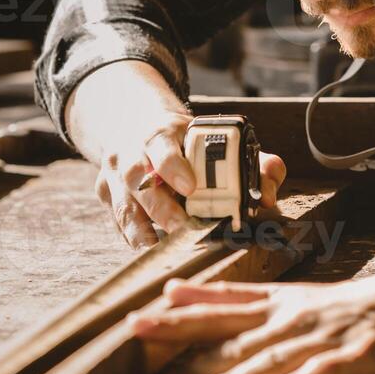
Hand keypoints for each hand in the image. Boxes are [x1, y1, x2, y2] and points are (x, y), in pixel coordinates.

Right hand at [92, 113, 286, 249]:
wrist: (129, 121)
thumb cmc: (180, 138)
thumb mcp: (211, 137)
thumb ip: (249, 160)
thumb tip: (270, 193)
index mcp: (159, 133)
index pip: (161, 147)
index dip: (173, 166)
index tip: (190, 186)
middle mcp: (130, 154)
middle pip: (140, 184)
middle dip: (163, 211)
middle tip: (185, 231)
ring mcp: (114, 177)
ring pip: (124, 209)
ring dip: (144, 234)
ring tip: (164, 252)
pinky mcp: (105, 195)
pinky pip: (118, 223)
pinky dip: (134, 239)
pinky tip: (152, 252)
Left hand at [130, 269, 374, 373]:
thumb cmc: (348, 306)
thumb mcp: (288, 297)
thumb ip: (234, 299)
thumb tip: (176, 290)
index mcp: (275, 305)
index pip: (219, 310)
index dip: (178, 317)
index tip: (136, 322)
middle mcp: (293, 318)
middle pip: (234, 335)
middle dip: (189, 347)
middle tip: (148, 363)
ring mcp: (325, 336)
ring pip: (272, 358)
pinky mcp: (358, 355)